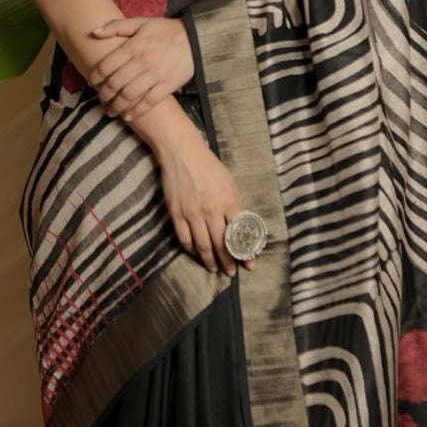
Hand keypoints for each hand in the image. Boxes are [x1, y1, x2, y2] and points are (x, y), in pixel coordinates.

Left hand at [88, 16, 194, 119]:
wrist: (196, 38)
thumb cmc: (165, 30)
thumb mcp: (141, 22)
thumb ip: (116, 26)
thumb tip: (94, 33)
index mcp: (134, 46)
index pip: (106, 66)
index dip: (95, 77)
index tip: (92, 83)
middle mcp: (142, 61)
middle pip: (115, 83)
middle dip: (104, 95)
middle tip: (101, 99)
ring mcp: (156, 75)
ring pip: (129, 95)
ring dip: (116, 106)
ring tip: (111, 111)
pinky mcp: (168, 85)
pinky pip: (149, 102)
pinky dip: (137, 111)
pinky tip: (128, 116)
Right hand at [152, 124, 254, 277]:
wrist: (182, 153)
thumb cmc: (210, 167)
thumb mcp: (230, 184)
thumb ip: (236, 206)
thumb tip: (241, 229)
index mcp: (230, 202)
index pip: (241, 235)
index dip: (245, 253)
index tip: (249, 265)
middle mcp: (212, 210)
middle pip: (222, 244)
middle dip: (228, 262)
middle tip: (231, 273)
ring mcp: (193, 213)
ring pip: (203, 246)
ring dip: (210, 261)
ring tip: (215, 269)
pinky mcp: (177, 214)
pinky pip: (185, 239)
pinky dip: (191, 250)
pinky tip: (197, 254)